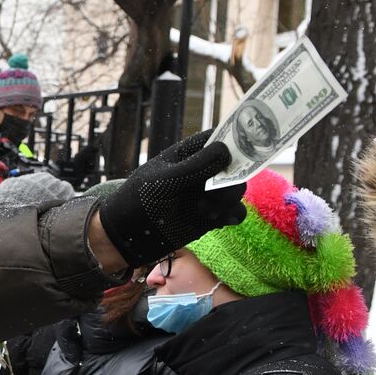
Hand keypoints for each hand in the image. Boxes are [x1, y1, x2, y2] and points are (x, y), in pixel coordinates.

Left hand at [98, 131, 245, 267]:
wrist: (128, 237)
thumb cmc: (139, 201)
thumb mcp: (164, 181)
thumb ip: (195, 167)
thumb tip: (226, 150)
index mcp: (188, 154)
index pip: (218, 138)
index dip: (235, 139)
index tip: (247, 148)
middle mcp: (202, 171)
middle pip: (234, 165)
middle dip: (231, 179)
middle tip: (216, 194)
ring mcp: (208, 193)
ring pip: (236, 189)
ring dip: (228, 200)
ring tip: (205, 212)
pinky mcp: (211, 215)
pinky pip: (234, 212)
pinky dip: (232, 215)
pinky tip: (219, 221)